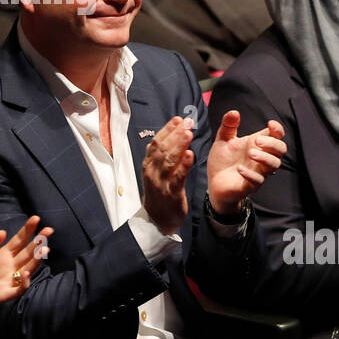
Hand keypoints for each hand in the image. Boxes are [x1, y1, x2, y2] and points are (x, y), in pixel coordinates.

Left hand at [0, 216, 53, 316]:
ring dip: (37, 260)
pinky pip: (19, 288)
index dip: (27, 230)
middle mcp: (9, 267)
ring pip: (28, 268)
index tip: (35, 218)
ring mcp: (9, 280)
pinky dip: (24, 282)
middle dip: (39, 241)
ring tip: (44, 248)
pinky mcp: (5, 294)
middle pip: (27, 252)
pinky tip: (26, 272)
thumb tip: (4, 232)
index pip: (19, 241)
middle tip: (49, 230)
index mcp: (3, 256)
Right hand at [141, 116, 194, 235]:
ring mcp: (161, 183)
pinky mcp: (172, 194)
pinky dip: (183, 166)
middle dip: (175, 133)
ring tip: (189, 132)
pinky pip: (177, 178)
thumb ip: (158, 155)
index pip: (156, 142)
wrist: (157, 220)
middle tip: (187, 122)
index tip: (179, 119)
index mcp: (148, 164)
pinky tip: (190, 155)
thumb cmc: (159, 193)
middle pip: (162, 148)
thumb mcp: (154, 172)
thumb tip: (163, 135)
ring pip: (169, 160)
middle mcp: (152, 171)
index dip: (167, 129)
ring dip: (179, 145)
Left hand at [207, 112, 285, 213]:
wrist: (214, 182)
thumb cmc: (223, 160)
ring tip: (250, 153)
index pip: (277, 136)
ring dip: (265, 158)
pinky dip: (250, 174)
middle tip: (257, 141)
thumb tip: (234, 112)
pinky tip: (239, 169)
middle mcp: (261, 157)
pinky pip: (258, 181)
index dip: (278, 129)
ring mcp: (258, 171)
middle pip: (281, 149)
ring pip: (274, 165)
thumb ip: (228, 126)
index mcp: (257, 144)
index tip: (270, 124)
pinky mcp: (250, 185)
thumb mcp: (222, 139)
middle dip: (273, 143)